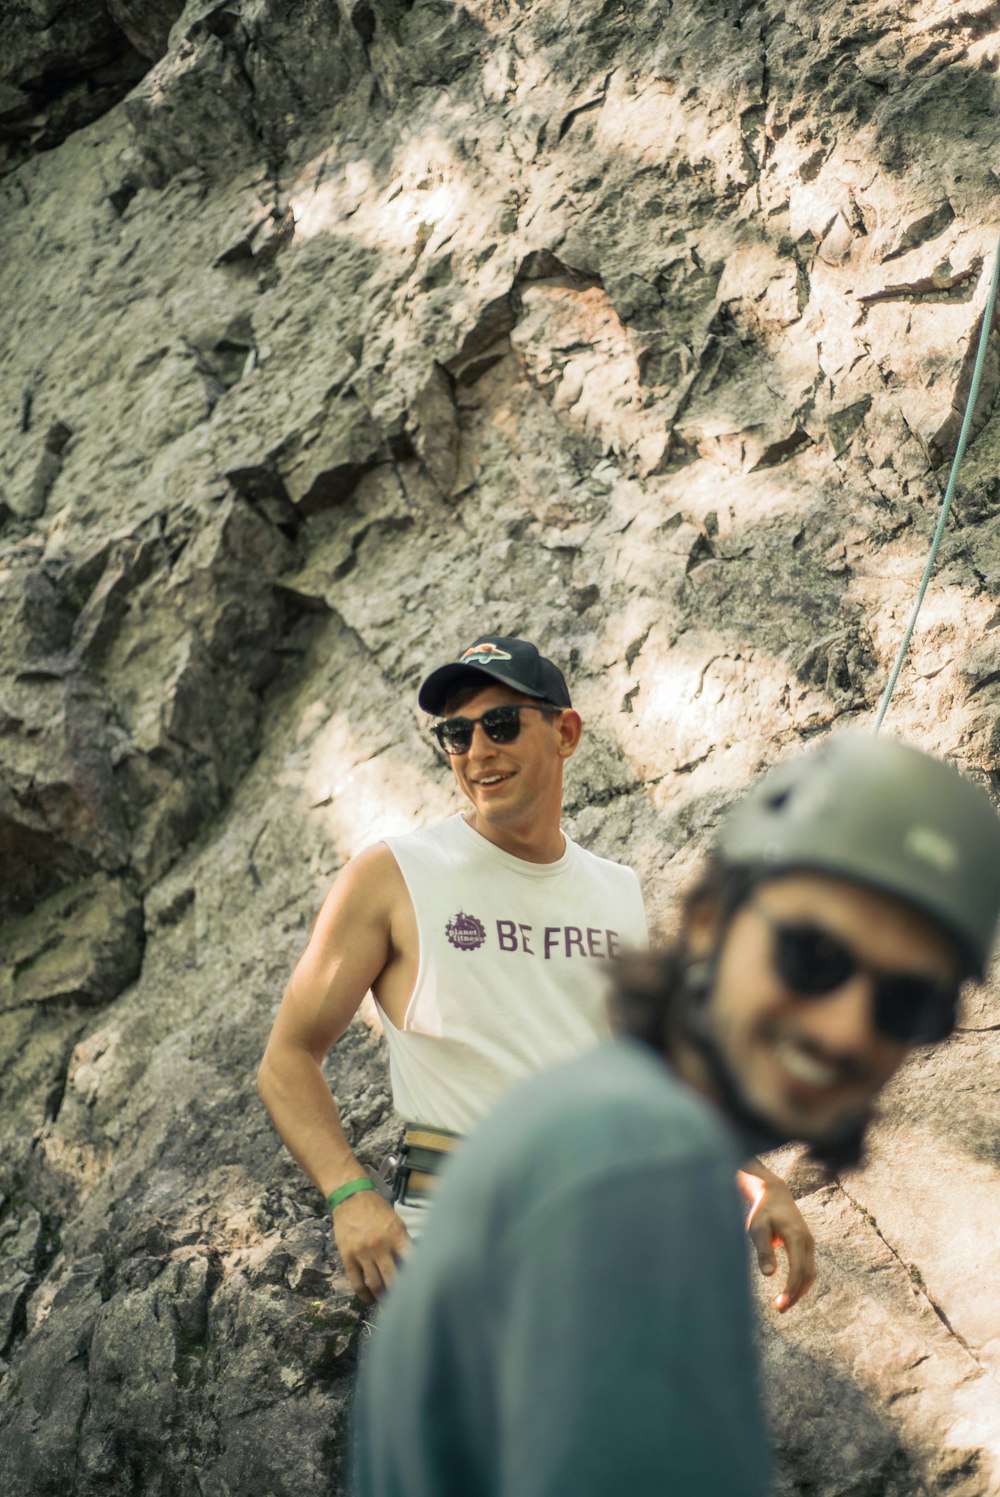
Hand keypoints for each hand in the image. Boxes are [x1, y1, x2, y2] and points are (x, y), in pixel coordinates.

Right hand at [333, 1190, 410, 1303]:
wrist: (351, 1198)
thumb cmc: (378, 1210)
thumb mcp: (397, 1222)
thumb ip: (404, 1243)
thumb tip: (414, 1266)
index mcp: (396, 1235)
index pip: (411, 1263)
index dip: (417, 1279)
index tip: (421, 1290)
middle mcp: (380, 1245)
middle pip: (393, 1279)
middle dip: (400, 1294)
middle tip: (405, 1303)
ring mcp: (362, 1252)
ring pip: (375, 1285)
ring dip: (382, 1297)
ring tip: (388, 1304)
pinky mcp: (347, 1257)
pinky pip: (356, 1283)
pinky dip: (364, 1296)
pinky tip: (370, 1299)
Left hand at [738, 1170, 815, 1312]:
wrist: (775, 1193)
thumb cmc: (763, 1211)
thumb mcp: (757, 1228)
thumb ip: (764, 1250)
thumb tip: (769, 1275)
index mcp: (796, 1237)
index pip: (798, 1270)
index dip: (791, 1290)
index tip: (781, 1305)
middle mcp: (807, 1242)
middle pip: (807, 1276)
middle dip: (795, 1295)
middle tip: (779, 1309)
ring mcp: (809, 1244)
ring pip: (810, 1274)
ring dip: (799, 1291)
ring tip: (783, 1305)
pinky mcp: (807, 1246)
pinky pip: (808, 1268)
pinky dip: (801, 1282)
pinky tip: (791, 1292)